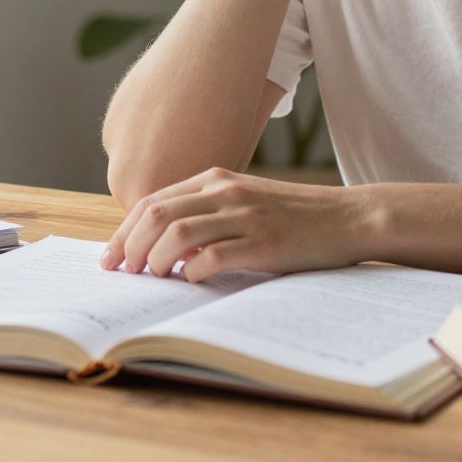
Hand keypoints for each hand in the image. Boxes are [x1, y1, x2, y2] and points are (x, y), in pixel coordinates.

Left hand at [101, 166, 370, 282]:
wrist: (350, 217)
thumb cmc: (297, 216)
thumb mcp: (247, 201)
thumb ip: (209, 212)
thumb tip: (161, 245)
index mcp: (218, 179)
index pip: (153, 201)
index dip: (122, 231)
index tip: (110, 258)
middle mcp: (227, 193)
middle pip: (155, 214)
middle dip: (128, 246)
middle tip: (122, 272)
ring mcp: (245, 217)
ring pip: (176, 233)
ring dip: (154, 260)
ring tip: (154, 278)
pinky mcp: (264, 244)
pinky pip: (211, 257)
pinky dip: (191, 272)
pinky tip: (191, 281)